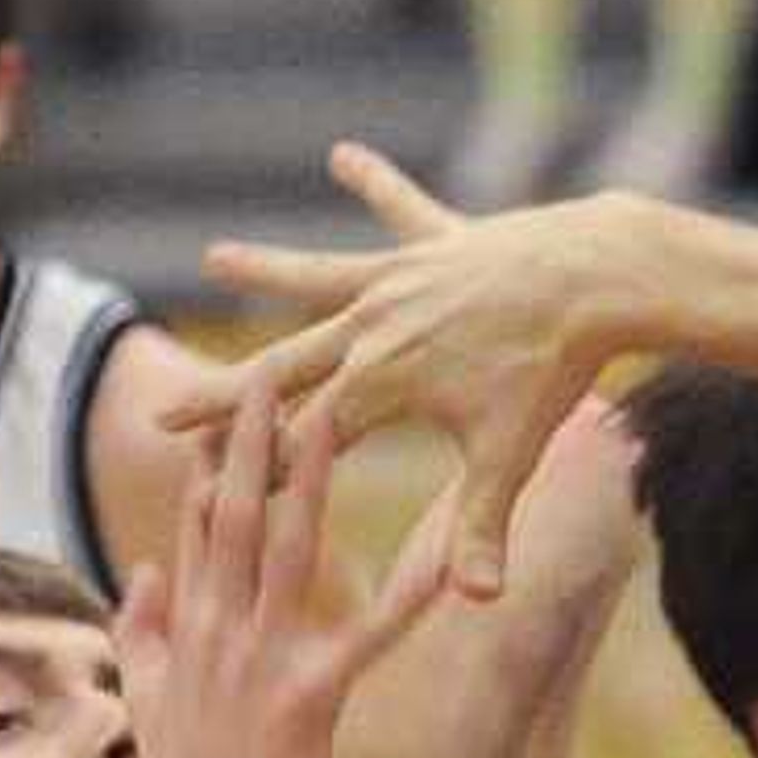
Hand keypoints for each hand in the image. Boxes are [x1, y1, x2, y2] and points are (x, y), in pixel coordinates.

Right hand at [116, 365, 405, 757]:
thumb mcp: (144, 698)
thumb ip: (138, 630)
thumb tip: (140, 572)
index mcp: (190, 626)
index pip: (197, 522)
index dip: (210, 456)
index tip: (224, 400)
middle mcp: (220, 628)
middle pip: (234, 511)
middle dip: (250, 438)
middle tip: (273, 368)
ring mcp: (262, 659)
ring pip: (288, 549)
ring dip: (312, 479)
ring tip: (337, 417)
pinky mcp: (308, 699)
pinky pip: (367, 637)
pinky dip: (408, 600)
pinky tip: (444, 568)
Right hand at [196, 148, 621, 603]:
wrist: (593, 279)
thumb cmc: (549, 373)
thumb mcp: (512, 459)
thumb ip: (485, 530)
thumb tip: (479, 602)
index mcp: (379, 381)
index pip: (302, 435)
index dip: (259, 469)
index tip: (211, 497)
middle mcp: (373, 324)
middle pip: (283, 365)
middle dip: (222, 396)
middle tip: (164, 414)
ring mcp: (400, 280)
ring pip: (318, 278)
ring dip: (267, 269)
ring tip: (214, 255)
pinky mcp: (437, 246)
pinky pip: (399, 211)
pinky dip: (375, 184)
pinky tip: (343, 155)